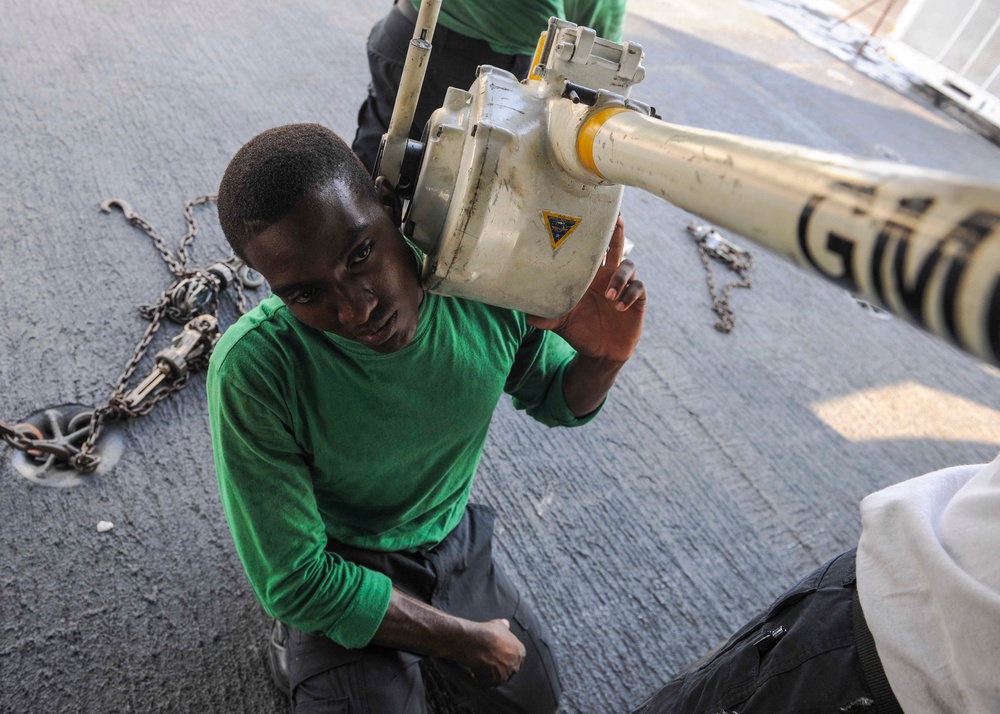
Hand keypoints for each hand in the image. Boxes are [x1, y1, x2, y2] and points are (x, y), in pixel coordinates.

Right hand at [458, 618, 525, 688]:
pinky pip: (486, 685)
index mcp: (520, 653)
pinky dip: (480, 681)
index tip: (495, 654)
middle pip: (507, 670)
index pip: (515, 658)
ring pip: (497, 679)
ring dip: (489, 675)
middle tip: (487, 661)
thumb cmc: (489, 632)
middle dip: (498, 667)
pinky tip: (474, 673)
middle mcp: (515, 666)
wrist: (478, 641)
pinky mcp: (493, 683)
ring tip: (479, 667)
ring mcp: (504, 676)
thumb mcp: (499, 624)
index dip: (504, 656)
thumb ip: (504, 626)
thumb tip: (506, 624)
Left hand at [528, 216, 644, 362]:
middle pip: (615, 246)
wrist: (599, 353)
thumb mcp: (560, 324)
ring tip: (609, 296)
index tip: (588, 217)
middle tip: (617, 221)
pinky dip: (630, 294)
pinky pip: (638, 288)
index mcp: (588, 276)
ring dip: (620, 277)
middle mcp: (606, 276)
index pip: (591, 250)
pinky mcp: (637, 301)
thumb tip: (528, 316)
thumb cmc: (579, 331)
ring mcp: (623, 287)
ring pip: (628, 266)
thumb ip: (546, 318)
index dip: (592, 234)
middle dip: (617, 233)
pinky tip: (619, 307)